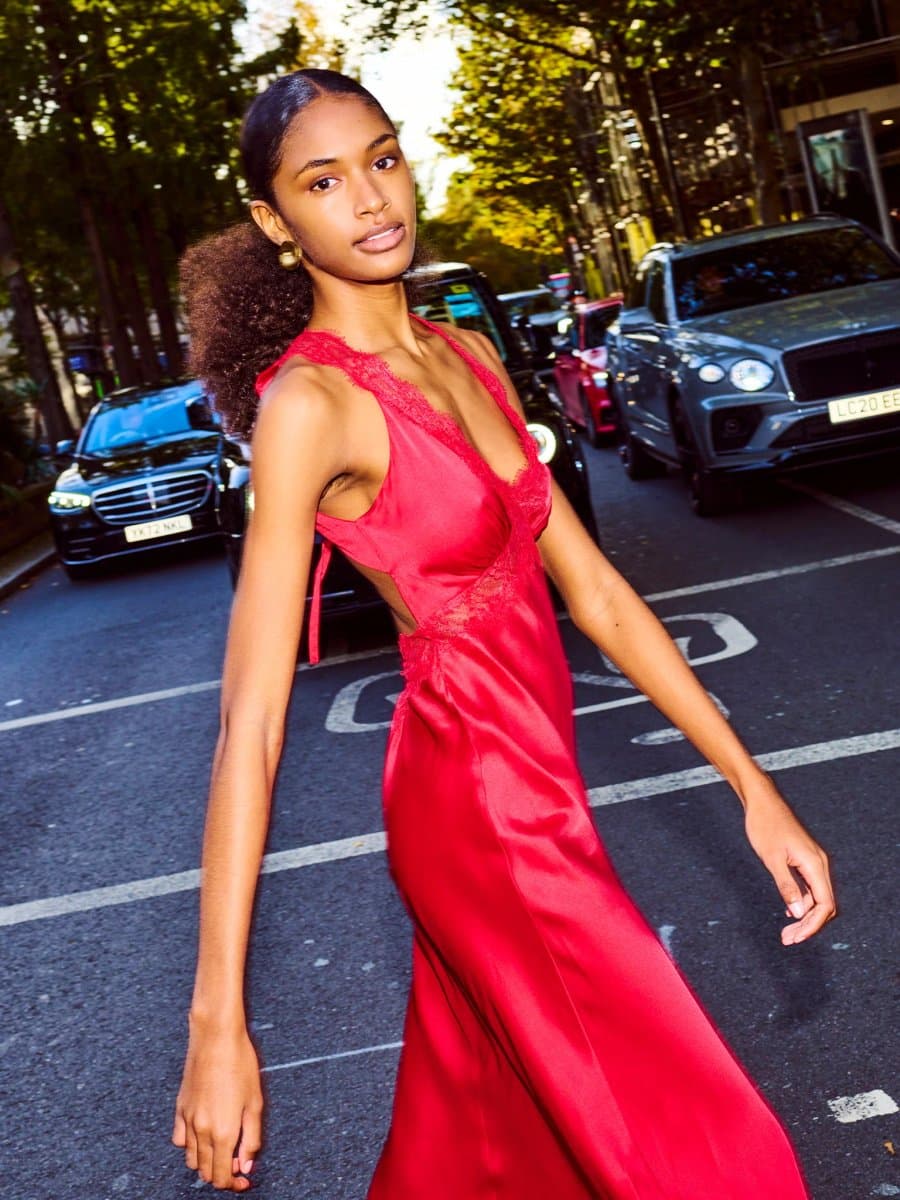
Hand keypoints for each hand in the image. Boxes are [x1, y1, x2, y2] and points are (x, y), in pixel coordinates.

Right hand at [171, 1014, 262, 1190]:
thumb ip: (252, 1138)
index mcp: (223, 1133)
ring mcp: (187, 1120)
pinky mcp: (180, 1109)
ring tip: (223, 1151)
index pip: (222, 1177)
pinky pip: (180, 1140)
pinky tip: (204, 1136)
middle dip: (223, 1175)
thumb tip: (247, 1165)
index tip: (244, 1180)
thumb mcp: (255, 1102)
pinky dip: (191, 1147)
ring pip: (192, 1160)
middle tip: (238, 1165)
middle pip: (206, 1172)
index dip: (233, 1184)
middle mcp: (202, 1132)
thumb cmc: (240, 1064)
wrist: (216, 1038)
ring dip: (207, 1163)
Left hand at [742, 773, 835, 945]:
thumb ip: (786, 886)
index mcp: (815, 864)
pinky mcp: (805, 860)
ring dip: (805, 917)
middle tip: (787, 939)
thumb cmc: (764, 826)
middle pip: (825, 905)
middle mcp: (820, 864)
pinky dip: (802, 903)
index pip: (825, 905)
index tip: (795, 938)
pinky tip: (789, 913)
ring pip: (818, 898)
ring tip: (787, 933)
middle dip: (809, 926)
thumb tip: (799, 913)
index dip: (812, 926)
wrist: (762, 801)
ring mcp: (813, 862)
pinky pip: (810, 888)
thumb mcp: (771, 859)